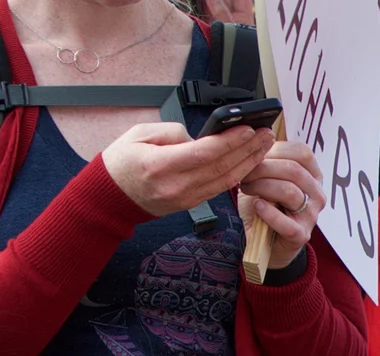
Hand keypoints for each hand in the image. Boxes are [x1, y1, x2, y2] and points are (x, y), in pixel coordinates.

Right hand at [101, 120, 274, 217]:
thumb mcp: (138, 134)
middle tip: (266, 133)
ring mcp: (186, 197)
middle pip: (222, 167)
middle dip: (248, 149)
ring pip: (226, 181)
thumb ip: (171, 131)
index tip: (248, 129)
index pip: (205, 153)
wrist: (113, 196)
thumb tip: (198, 136)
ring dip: (249, 162)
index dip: (230, 141)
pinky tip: (249, 161)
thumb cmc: (122, 162)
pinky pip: (220, 189)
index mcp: (161, 165)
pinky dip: (239, 174)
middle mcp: (177, 185)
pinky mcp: (191, 202)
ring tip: (264, 146)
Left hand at [236, 140, 325, 274]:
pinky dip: (268, 212)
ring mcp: (312, 215)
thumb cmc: (267, 204)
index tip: (255, 156)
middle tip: (244, 174)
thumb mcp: (267, 178)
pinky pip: (286, 222)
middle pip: (294, 170)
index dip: (275, 149)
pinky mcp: (301, 235)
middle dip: (263, 168)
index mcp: (312, 175)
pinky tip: (257, 206)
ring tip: (246, 189)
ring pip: (290, 192)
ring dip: (262, 187)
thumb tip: (255, 141)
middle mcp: (317, 194)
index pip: (302, 152)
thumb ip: (267, 160)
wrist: (267, 240)